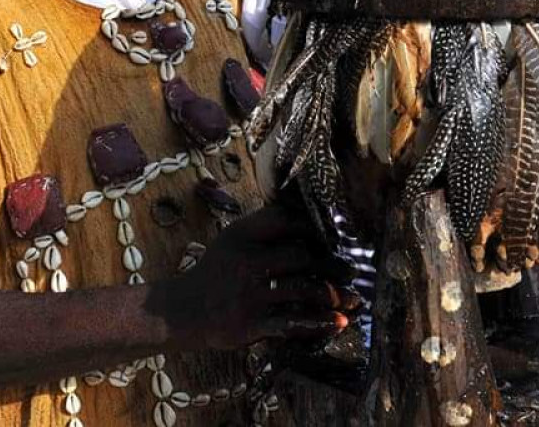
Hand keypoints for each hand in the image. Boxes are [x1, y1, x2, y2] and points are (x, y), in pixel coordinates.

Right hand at [159, 206, 347, 351]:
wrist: (185, 310)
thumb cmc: (217, 271)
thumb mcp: (232, 240)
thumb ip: (264, 228)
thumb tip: (309, 216)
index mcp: (242, 235)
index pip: (286, 220)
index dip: (314, 226)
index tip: (335, 235)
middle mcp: (246, 261)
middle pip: (301, 257)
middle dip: (332, 264)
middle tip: (350, 270)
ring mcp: (249, 293)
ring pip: (303, 290)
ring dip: (334, 295)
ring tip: (353, 298)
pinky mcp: (251, 323)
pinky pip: (294, 323)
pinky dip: (320, 323)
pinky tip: (339, 323)